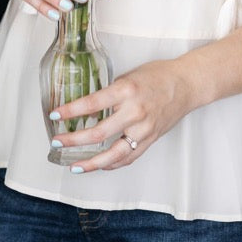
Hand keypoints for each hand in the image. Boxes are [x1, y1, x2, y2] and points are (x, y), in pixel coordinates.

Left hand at [48, 59, 192, 172]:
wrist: (186, 84)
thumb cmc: (158, 75)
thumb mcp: (129, 75)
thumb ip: (111, 92)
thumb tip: (89, 106)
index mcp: (126, 90)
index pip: (92, 103)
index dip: (71, 111)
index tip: (55, 114)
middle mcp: (134, 112)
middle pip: (98, 132)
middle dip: (74, 139)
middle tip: (57, 140)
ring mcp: (143, 129)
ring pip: (113, 154)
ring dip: (91, 162)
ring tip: (74, 165)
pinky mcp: (150, 140)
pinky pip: (128, 157)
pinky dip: (112, 164)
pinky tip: (99, 165)